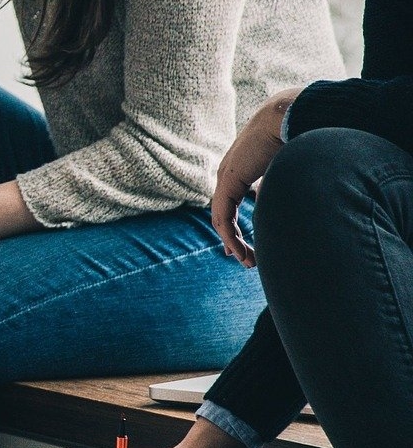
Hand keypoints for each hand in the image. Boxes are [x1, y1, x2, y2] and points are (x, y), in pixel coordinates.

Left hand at [212, 87, 301, 267]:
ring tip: (248, 261)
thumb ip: (284, 185)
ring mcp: (226, 176)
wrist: (289, 114)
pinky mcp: (228, 181)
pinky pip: (222, 215)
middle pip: (225, 213)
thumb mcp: (290, 168)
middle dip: (234, 238)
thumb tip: (295, 205)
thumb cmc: (297, 135)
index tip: (248, 246)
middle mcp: (230, 173)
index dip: (238, 225)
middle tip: (246, 260)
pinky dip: (230, 234)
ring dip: (234, 242)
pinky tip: (239, 249)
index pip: (232, 201)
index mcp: (243, 168)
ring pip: (222, 218)